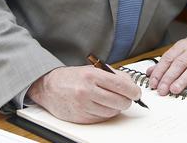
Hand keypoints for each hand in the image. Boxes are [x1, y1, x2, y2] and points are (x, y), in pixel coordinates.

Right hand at [27, 65, 141, 122]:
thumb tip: (130, 83)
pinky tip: (101, 105)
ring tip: (111, 99)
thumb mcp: (92, 69)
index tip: (136, 92)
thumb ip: (112, 74)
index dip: (133, 90)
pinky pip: (103, 118)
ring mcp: (84, 106)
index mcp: (91, 75)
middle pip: (119, 101)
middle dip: (127, 100)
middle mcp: (87, 91)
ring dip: (116, 107)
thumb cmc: (72, 77)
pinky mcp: (82, 118)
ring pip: (113, 112)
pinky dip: (106, 113)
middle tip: (127, 97)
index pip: (120, 85)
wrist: (49, 88)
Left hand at [146, 35, 186, 95]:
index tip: (153, 82)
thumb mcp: (180, 51)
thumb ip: (166, 62)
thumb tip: (150, 73)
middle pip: (179, 64)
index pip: (168, 58)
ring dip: (182, 80)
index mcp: (182, 46)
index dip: (159, 71)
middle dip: (169, 78)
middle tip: (162, 89)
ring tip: (174, 90)